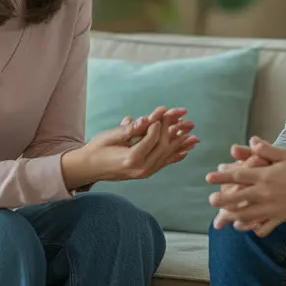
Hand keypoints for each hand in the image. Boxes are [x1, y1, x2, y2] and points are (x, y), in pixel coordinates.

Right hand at [61, 106, 197, 186]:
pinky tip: (185, 152)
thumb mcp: (110, 136)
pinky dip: (175, 157)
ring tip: (195, 137)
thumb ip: (128, 129)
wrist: (89, 167)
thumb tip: (144, 120)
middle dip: (176, 133)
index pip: (151, 140)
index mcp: (131, 159)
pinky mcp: (145, 173)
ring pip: (167, 157)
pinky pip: (163, 164)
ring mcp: (144, 172)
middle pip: (163, 148)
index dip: (159, 125)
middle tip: (188, 122)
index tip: (166, 112)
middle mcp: (140, 169)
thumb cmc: (98, 149)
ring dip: (181, 145)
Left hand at [205, 137, 285, 236]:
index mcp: (266, 175)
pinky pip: (263, 227)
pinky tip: (244, 226)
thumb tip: (252, 141)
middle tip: (211, 200)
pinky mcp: (280, 218)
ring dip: (233, 216)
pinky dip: (252, 228)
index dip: (222, 176)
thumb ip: (267, 149)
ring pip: (247, 215)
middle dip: (222, 200)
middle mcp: (266, 192)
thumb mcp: (285, 154)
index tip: (209, 177)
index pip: (238, 175)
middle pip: (237, 198)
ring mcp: (272, 207)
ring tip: (224, 216)